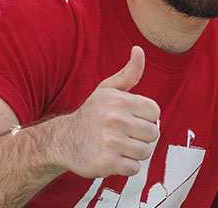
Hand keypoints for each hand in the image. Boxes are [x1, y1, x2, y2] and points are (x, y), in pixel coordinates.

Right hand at [50, 47, 160, 177]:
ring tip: (117, 147)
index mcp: (119, 100)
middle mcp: (115, 119)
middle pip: (153, 133)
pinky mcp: (106, 162)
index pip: (155, 112)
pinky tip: (112, 158)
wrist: (63, 141)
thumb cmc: (91, 114)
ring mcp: (111, 142)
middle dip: (141, 137)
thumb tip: (139, 50)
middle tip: (122, 135)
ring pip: (145, 152)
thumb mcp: (107, 90)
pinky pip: (134, 168)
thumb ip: (129, 73)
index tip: (130, 119)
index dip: (144, 118)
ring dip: (134, 153)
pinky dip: (126, 167)